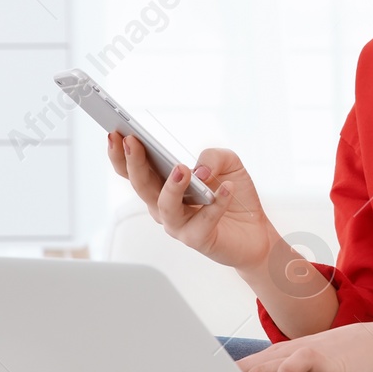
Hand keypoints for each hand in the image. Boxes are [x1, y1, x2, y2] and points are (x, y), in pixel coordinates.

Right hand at [106, 133, 274, 268]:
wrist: (256, 232)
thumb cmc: (235, 194)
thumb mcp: (229, 163)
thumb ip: (214, 156)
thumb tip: (200, 170)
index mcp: (163, 185)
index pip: (134, 169)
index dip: (121, 153)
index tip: (115, 132)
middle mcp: (164, 205)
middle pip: (141, 185)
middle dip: (134, 162)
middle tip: (132, 141)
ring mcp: (178, 224)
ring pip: (165, 206)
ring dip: (172, 186)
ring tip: (182, 169)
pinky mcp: (198, 239)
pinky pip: (204, 220)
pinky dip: (216, 203)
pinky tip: (227, 188)